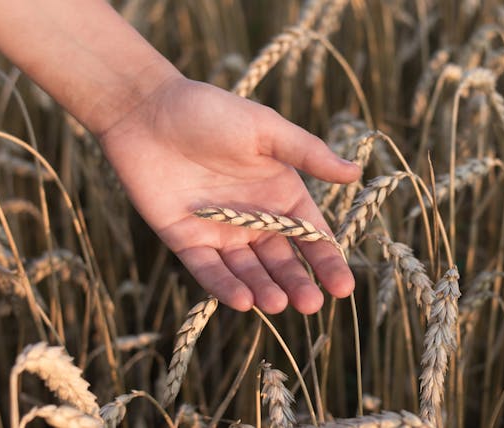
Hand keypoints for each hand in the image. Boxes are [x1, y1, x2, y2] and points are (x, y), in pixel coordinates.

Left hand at [99, 75, 360, 313]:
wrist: (147, 109)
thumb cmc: (212, 112)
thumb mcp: (267, 130)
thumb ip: (308, 153)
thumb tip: (356, 173)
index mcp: (279, 193)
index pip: (309, 235)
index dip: (327, 262)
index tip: (343, 288)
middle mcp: (253, 218)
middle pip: (281, 260)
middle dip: (297, 284)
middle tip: (310, 305)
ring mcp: (219, 231)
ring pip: (247, 270)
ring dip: (263, 290)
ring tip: (278, 305)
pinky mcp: (185, 239)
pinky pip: (208, 269)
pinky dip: (224, 286)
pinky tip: (243, 301)